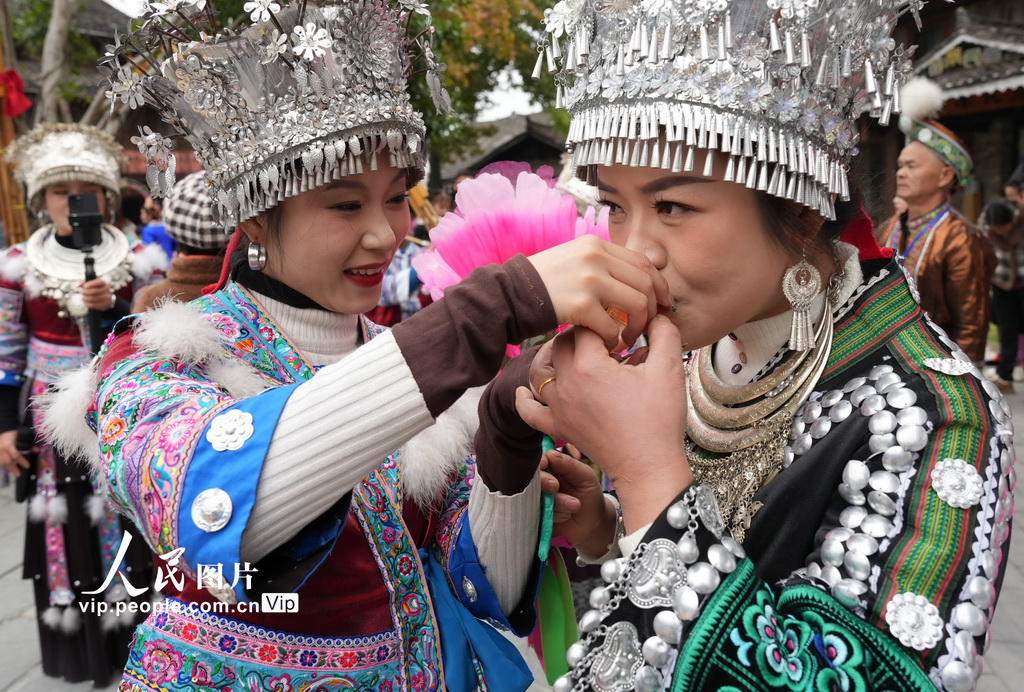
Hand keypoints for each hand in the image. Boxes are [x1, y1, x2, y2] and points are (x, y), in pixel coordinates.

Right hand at [0, 429, 30, 477]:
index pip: (16, 455)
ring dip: (7, 468)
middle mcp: (1, 449)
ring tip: (13, 473)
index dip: (22, 461)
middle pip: (7, 461)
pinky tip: (6, 468)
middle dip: (13, 468)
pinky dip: (2, 464)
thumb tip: (36, 451)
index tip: (28, 466)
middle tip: (18, 474)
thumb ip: (28, 445)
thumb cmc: (13, 433)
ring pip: (1, 462)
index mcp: (9, 446)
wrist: (3, 429)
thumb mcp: (21, 438)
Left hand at [80, 279, 114, 310]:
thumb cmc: (95, 289)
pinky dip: (87, 303)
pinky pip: (94, 305)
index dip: (91, 284)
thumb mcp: (90, 284)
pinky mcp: (105, 305)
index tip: (84, 286)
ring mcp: (107, 298)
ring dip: (85, 298)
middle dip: (86, 292)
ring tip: (83, 297)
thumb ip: (84, 282)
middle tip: (81, 292)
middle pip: (95, 291)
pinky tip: (85, 302)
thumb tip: (78, 285)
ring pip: (93, 298)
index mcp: (103, 283)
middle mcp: (107, 290)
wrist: (103, 298)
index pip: (99, 282)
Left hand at [517, 316, 692, 530]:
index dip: (604, 323)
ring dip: (553, 358)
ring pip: (539, 370)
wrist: (648, 467)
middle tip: (605, 343)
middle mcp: (566, 384)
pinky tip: (529, 390)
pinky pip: (528, 410)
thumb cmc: (659, 420)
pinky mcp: (557, 427)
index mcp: (589, 366)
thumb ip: (664, 334)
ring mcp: (558, 407)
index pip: (586, 326)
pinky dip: (525, 398)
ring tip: (576, 357)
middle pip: (560, 343)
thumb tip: (657, 315)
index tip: (621, 331)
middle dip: (581, 336)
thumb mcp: (670, 370)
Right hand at [528, 235, 668, 348]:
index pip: (643, 262)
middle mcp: (596, 257)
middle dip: (653, 308)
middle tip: (649, 326)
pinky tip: (609, 345)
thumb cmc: (544, 283)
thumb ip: (603, 265)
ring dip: (638, 326)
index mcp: (597, 245)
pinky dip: (615, 340)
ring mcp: (589, 279)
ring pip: (637, 303)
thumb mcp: (575, 260)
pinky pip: (613, 326)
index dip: (659, 285)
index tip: (662, 303)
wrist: (510, 294)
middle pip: (646, 282)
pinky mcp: (581, 304)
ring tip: (629, 338)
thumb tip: (638, 281)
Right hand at [540, 447, 615, 556]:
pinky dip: (553, 515)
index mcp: (552, 468)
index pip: (538, 460)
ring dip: (555, 502)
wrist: (593, 524)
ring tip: (575, 506)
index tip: (544, 465)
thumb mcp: (586, 477)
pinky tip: (566, 516)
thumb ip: (569, 465)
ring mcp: (537, 500)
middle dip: (543, 482)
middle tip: (556, 486)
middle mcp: (541, 483)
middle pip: (531, 478)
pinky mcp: (536, 517)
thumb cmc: (590, 496)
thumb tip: (549, 454)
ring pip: (535, 498)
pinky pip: (536, 515)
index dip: (539, 462)